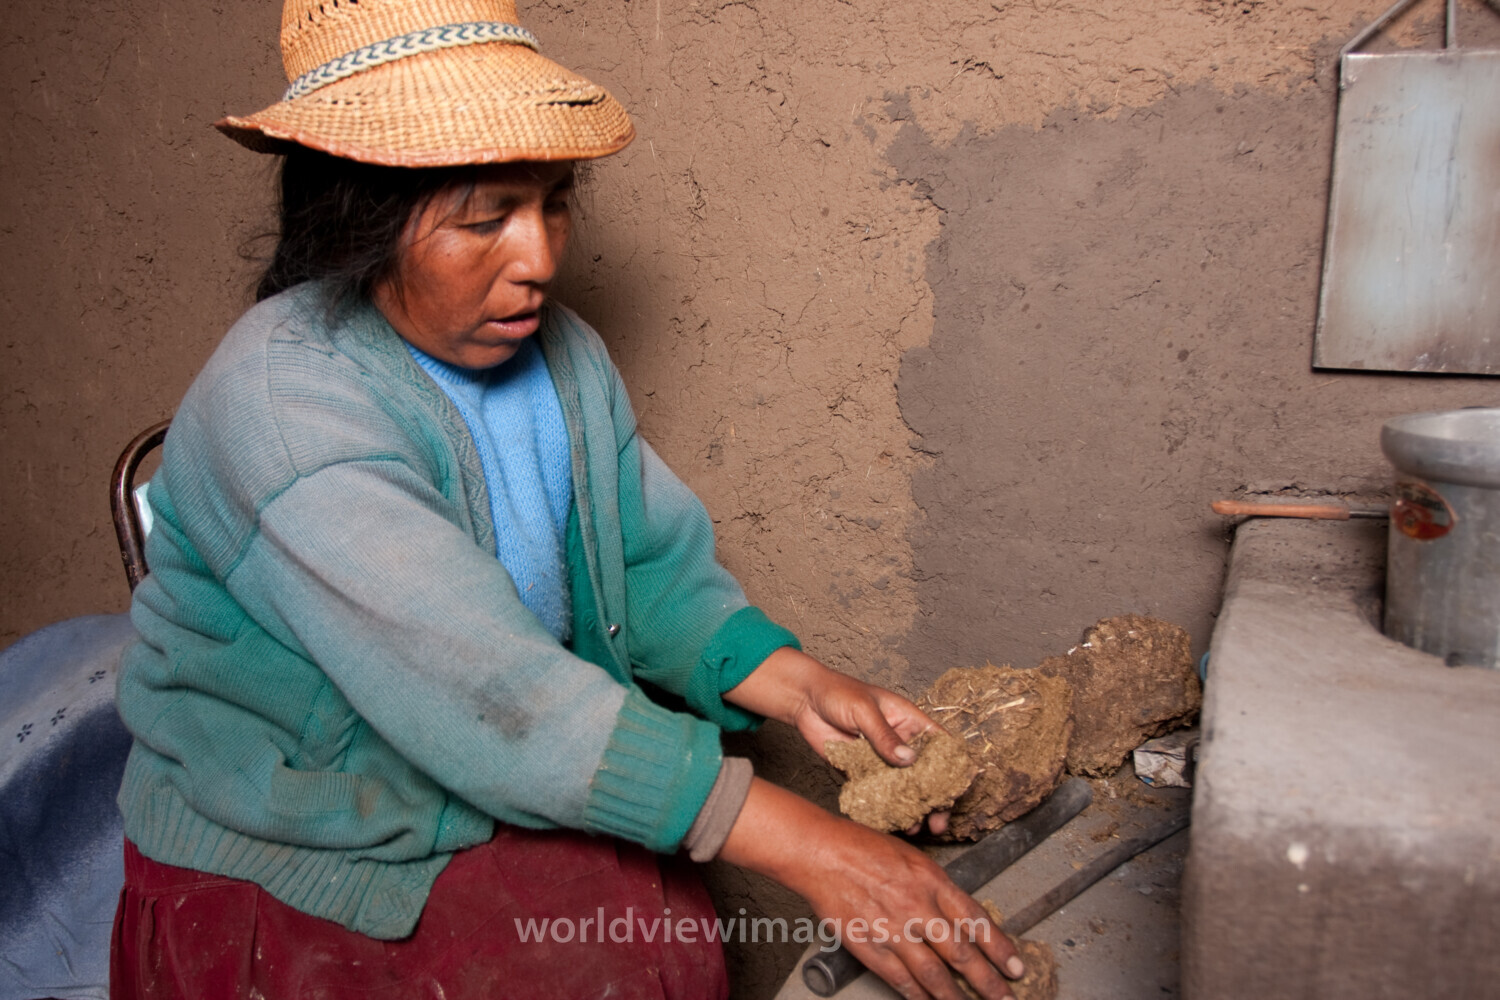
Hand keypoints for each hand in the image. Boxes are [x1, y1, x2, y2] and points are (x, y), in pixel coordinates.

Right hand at [720, 780, 1023, 999]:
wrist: (820, 852)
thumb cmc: (863, 847)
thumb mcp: (912, 856)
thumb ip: (936, 886)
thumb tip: (961, 915)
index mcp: (931, 880)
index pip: (976, 921)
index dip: (1000, 948)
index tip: (1015, 967)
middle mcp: (917, 906)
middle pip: (961, 953)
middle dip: (988, 981)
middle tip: (1006, 998)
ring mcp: (892, 929)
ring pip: (934, 974)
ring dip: (956, 997)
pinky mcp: (869, 945)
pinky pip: (900, 979)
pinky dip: (918, 996)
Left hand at [725, 647, 949, 834]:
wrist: (804, 701)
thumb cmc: (838, 693)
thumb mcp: (864, 711)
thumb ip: (885, 736)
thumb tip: (909, 759)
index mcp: (909, 721)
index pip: (939, 745)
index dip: (951, 767)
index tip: (956, 790)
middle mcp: (900, 742)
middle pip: (925, 774)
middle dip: (934, 799)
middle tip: (938, 822)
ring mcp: (882, 759)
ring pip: (903, 788)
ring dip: (909, 808)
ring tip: (913, 827)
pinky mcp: (862, 772)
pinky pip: (877, 793)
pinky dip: (884, 808)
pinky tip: (888, 822)